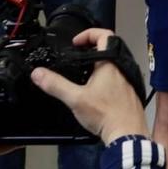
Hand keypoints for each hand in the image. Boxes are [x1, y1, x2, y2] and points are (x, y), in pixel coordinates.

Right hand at [32, 28, 148, 141]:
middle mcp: (122, 69)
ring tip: (83, 72)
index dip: (89, 34)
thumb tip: (38, 73)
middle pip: (108, 49)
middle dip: (91, 49)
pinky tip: (95, 90)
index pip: (105, 35)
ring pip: (113, 64)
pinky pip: (117, 78)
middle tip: (77, 55)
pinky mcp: (129, 93)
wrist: (127, 134)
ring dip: (98, 64)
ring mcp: (127, 81)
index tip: (76, 42)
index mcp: (110, 64)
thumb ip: (55, 85)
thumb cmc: (105, 114)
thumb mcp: (75, 98)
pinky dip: (105, 77)